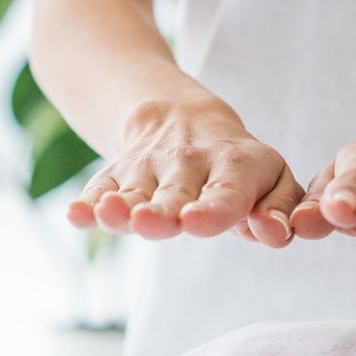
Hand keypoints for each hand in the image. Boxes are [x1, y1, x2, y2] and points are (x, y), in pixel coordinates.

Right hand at [68, 98, 302, 246]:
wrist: (183, 120)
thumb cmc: (240, 169)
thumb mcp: (273, 179)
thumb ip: (280, 209)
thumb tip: (276, 235)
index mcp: (235, 166)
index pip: (225, 193)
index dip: (212, 209)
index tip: (195, 221)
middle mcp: (189, 164)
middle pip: (173, 196)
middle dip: (160, 212)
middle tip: (149, 221)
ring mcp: (148, 168)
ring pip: (132, 193)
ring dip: (119, 207)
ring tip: (109, 214)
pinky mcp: (116, 174)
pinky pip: (98, 188)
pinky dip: (87, 204)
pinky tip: (75, 215)